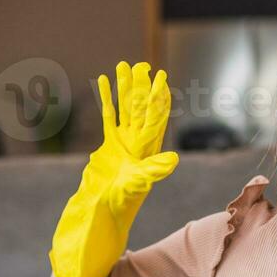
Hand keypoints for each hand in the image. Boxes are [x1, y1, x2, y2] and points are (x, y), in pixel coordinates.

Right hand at [86, 60, 178, 211]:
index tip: (160, 77)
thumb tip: (175, 159)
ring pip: (125, 107)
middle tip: (141, 64)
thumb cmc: (122, 201)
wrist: (101, 211)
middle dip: (141, 85)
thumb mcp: (139, 184)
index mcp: (148, 148)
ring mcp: (123, 142)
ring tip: (123, 65)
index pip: (155, 117)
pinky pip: (109, 116)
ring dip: (124, 87)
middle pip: (141, 107)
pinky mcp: (108, 145)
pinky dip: (107, 98)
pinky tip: (103, 81)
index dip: (158, 97)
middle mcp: (138, 142)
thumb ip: (154, 170)